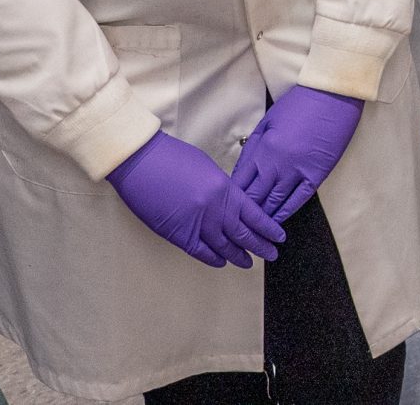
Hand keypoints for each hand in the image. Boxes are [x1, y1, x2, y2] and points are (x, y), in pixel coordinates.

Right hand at [106, 131, 285, 268]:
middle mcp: (214, 209)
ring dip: (238, 256)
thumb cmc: (172, 157)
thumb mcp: (208, 168)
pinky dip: (212, 258)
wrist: (141, 161)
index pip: (254, 214)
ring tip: (249, 263)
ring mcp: (195, 223)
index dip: (268, 228)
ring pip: (223, 246)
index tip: (278, 236)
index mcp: (224, 189)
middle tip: (272, 254)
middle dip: (260, 245)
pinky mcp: (176, 234)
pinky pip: (200, 251)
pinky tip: (222, 262)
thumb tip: (232, 204)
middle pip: (243, 234)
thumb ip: (223, 189)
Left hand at [231, 85, 364, 219]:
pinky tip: (279, 220)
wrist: (332, 96)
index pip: (241, 181)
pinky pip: (298, 199)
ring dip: (264, 216)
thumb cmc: (299, 104)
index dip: (232, 197)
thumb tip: (242, 171)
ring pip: (275, 201)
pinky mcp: (317, 174)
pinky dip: (287, 211)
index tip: (226, 207)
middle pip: (255, 196)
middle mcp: (277, 163)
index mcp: (263, 148)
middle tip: (236, 225)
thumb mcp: (268, 121)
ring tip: (255, 229)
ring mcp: (298, 170)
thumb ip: (253, 147)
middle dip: (245, 212)